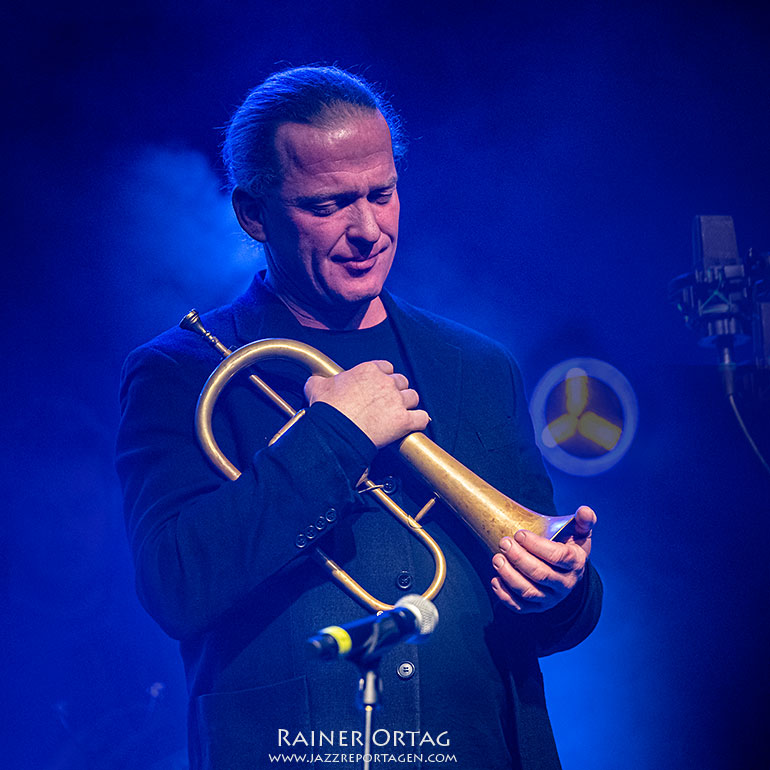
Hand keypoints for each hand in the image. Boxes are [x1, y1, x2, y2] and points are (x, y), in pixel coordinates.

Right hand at [304, 360, 429, 448]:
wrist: (335, 432)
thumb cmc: (327, 410)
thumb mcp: (316, 387)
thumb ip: (319, 381)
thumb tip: (314, 382)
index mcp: (369, 370)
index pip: (386, 368)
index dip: (384, 377)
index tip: (379, 387)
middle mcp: (386, 382)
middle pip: (402, 382)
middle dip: (397, 391)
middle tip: (388, 402)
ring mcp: (397, 401)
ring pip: (413, 397)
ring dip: (408, 405)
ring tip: (400, 413)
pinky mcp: (404, 421)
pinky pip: (422, 418)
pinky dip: (419, 421)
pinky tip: (414, 424)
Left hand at [490, 505, 595, 612]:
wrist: (566, 572)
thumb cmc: (569, 546)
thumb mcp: (579, 533)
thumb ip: (583, 521)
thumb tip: (585, 510)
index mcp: (575, 563)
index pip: (557, 556)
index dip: (536, 545)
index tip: (519, 534)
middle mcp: (565, 584)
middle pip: (540, 574)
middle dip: (519, 558)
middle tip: (504, 543)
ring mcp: (551, 598)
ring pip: (529, 592)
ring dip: (509, 576)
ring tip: (497, 559)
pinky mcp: (537, 607)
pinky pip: (520, 607)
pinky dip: (505, 596)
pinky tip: (495, 580)